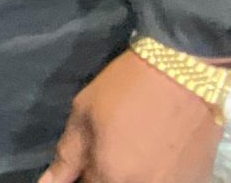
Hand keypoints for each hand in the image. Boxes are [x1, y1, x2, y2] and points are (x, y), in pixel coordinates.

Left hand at [41, 52, 222, 182]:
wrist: (183, 73)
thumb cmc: (125, 89)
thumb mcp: (83, 114)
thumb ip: (67, 155)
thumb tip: (48, 182)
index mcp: (110, 176)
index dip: (80, 176)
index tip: (82, 164)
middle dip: (103, 175)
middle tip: (107, 149)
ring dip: (128, 174)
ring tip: (128, 147)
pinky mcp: (196, 178)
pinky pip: (166, 182)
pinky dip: (155, 173)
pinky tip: (153, 152)